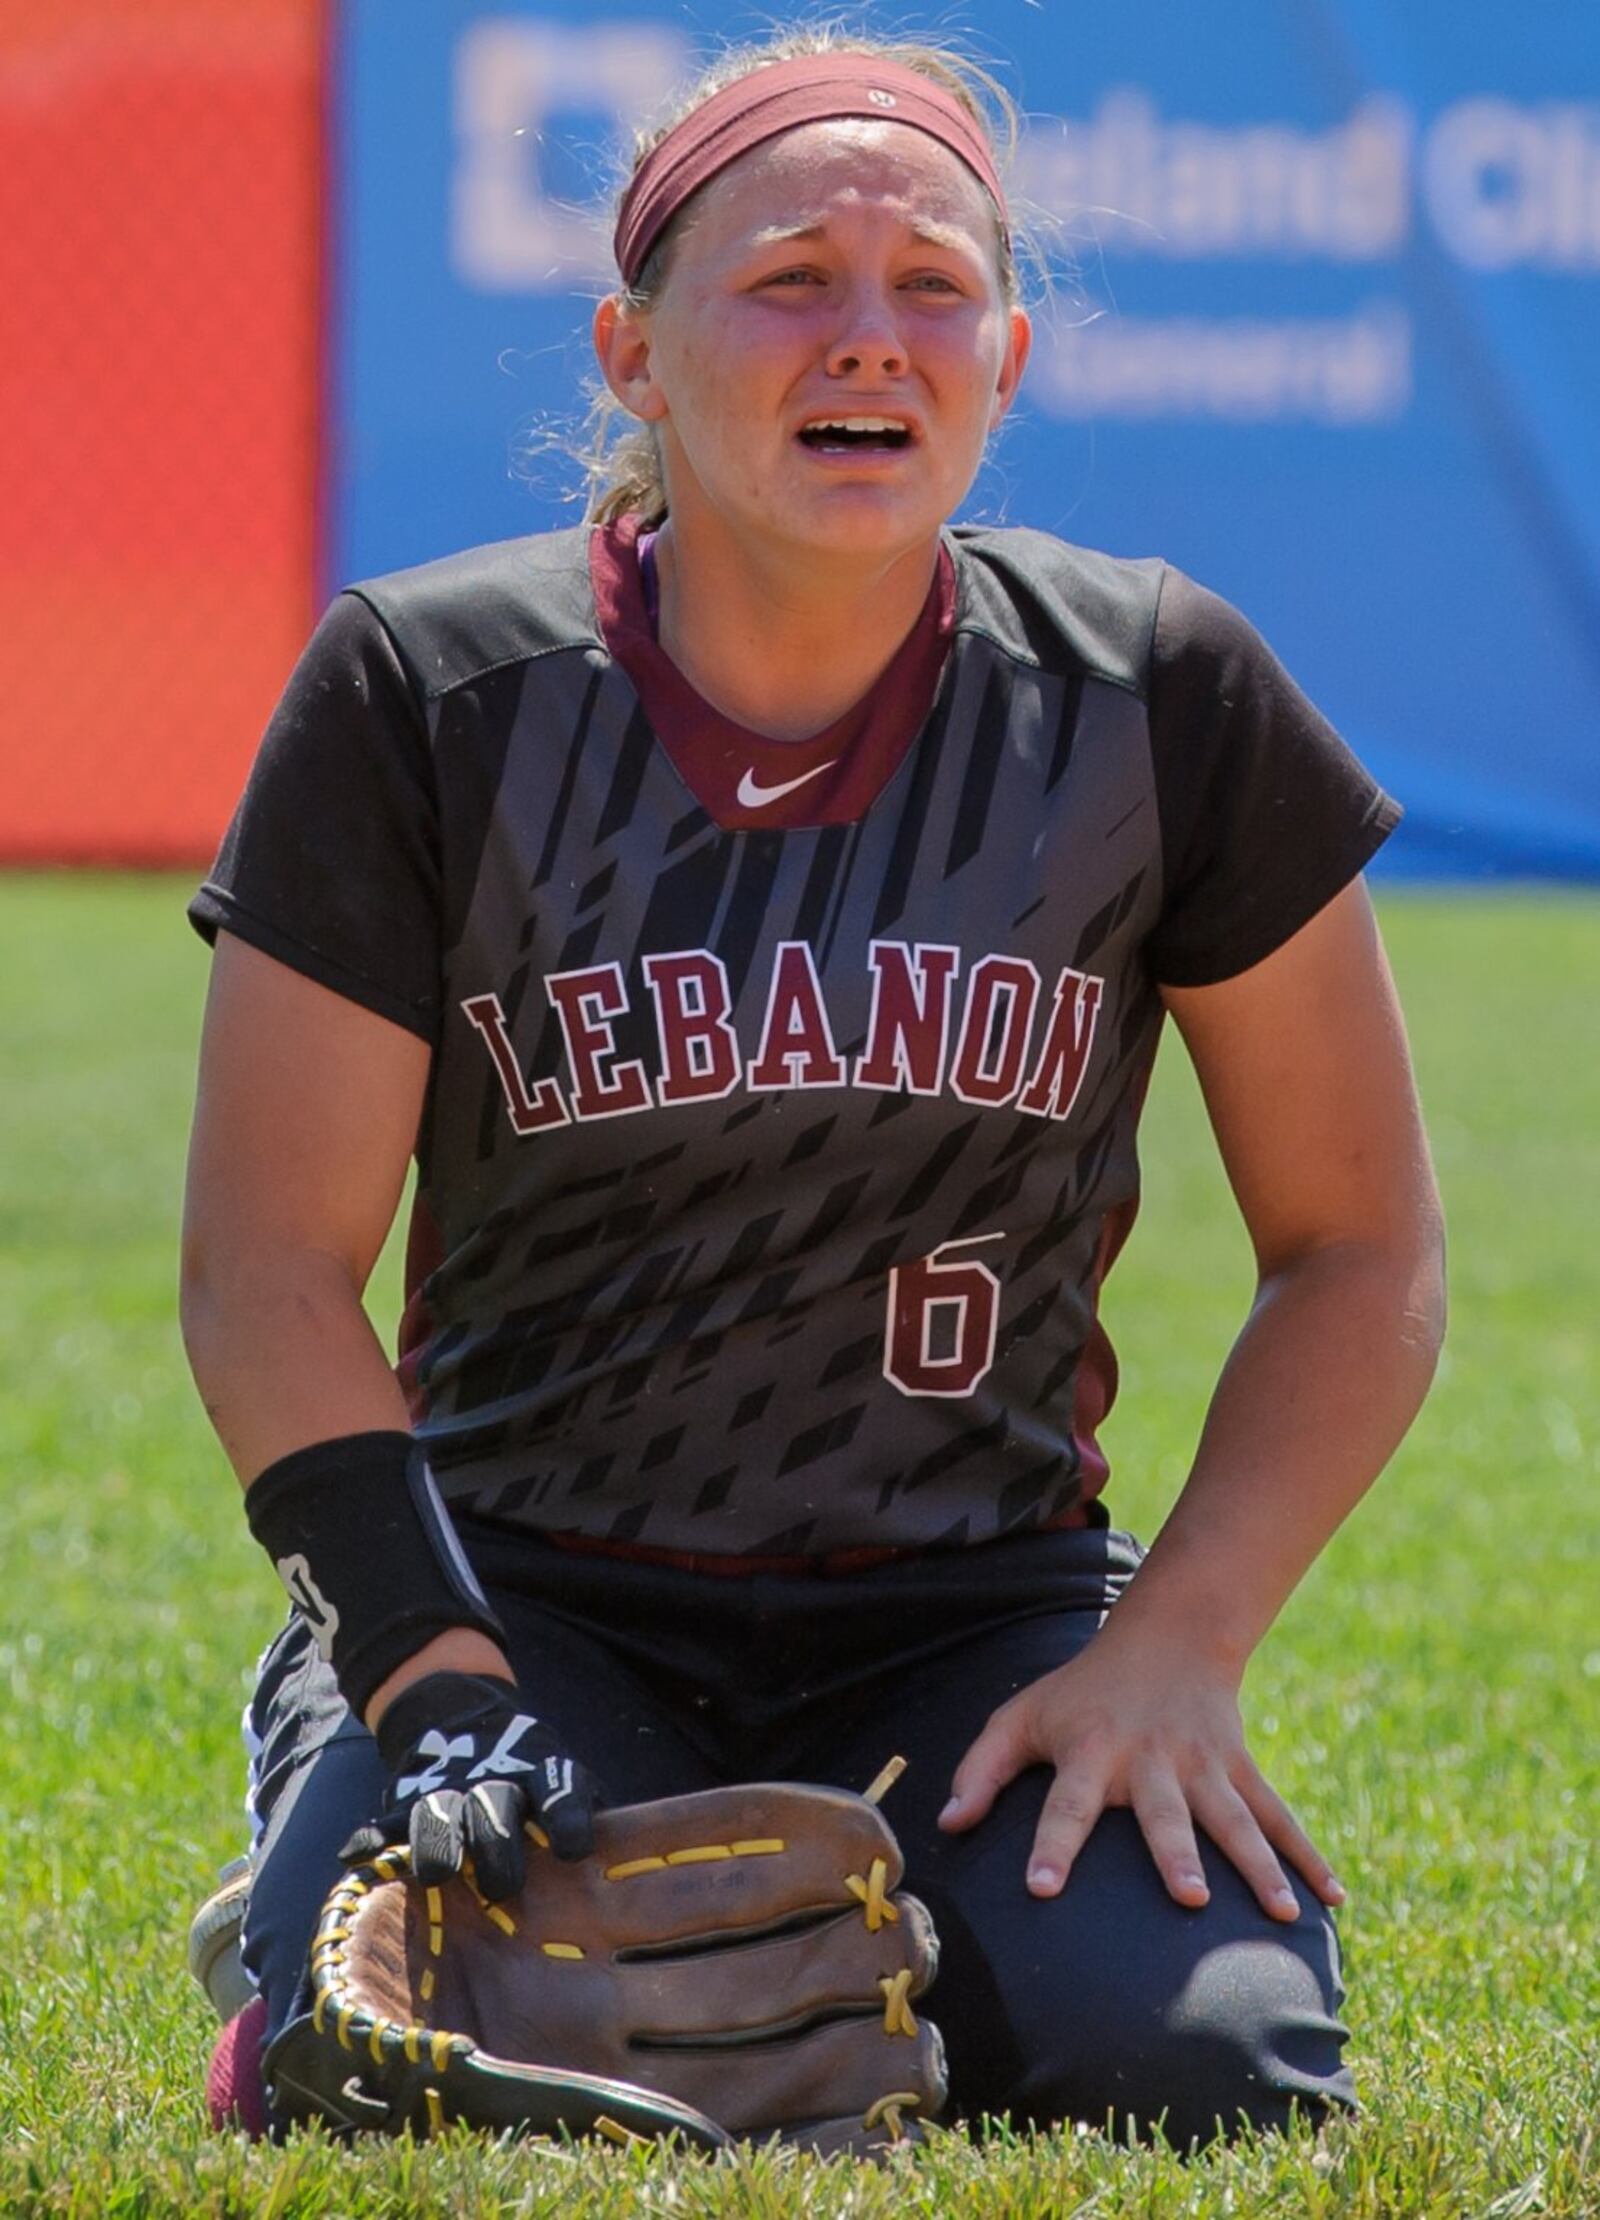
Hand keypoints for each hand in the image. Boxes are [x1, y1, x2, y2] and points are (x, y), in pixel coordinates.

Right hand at [343, 1671, 599, 1898]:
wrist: (462, 1718)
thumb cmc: (530, 1778)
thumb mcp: (562, 1782)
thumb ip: (583, 1818)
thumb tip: (619, 1867)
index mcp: (540, 1775)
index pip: (560, 1791)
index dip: (567, 1816)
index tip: (573, 1849)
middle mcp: (493, 1783)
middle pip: (496, 1809)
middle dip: (499, 1847)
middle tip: (503, 1887)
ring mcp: (447, 1790)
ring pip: (439, 1813)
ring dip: (439, 1842)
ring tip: (438, 1873)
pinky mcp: (406, 1801)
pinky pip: (384, 1821)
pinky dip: (369, 1837)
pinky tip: (356, 1856)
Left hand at [937, 1627, 1343, 1921]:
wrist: (1167, 1636)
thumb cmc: (1081, 1692)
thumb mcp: (1021, 1714)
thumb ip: (981, 1767)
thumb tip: (946, 1825)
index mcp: (1091, 1750)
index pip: (1065, 1802)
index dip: (1052, 1843)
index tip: (1041, 1888)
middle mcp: (1151, 1760)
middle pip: (1164, 1814)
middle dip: (1176, 1855)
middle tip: (1189, 1899)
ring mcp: (1203, 1765)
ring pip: (1234, 1820)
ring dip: (1258, 1865)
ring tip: (1282, 1914)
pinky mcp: (1240, 1769)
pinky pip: (1278, 1815)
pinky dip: (1307, 1854)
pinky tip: (1332, 1897)